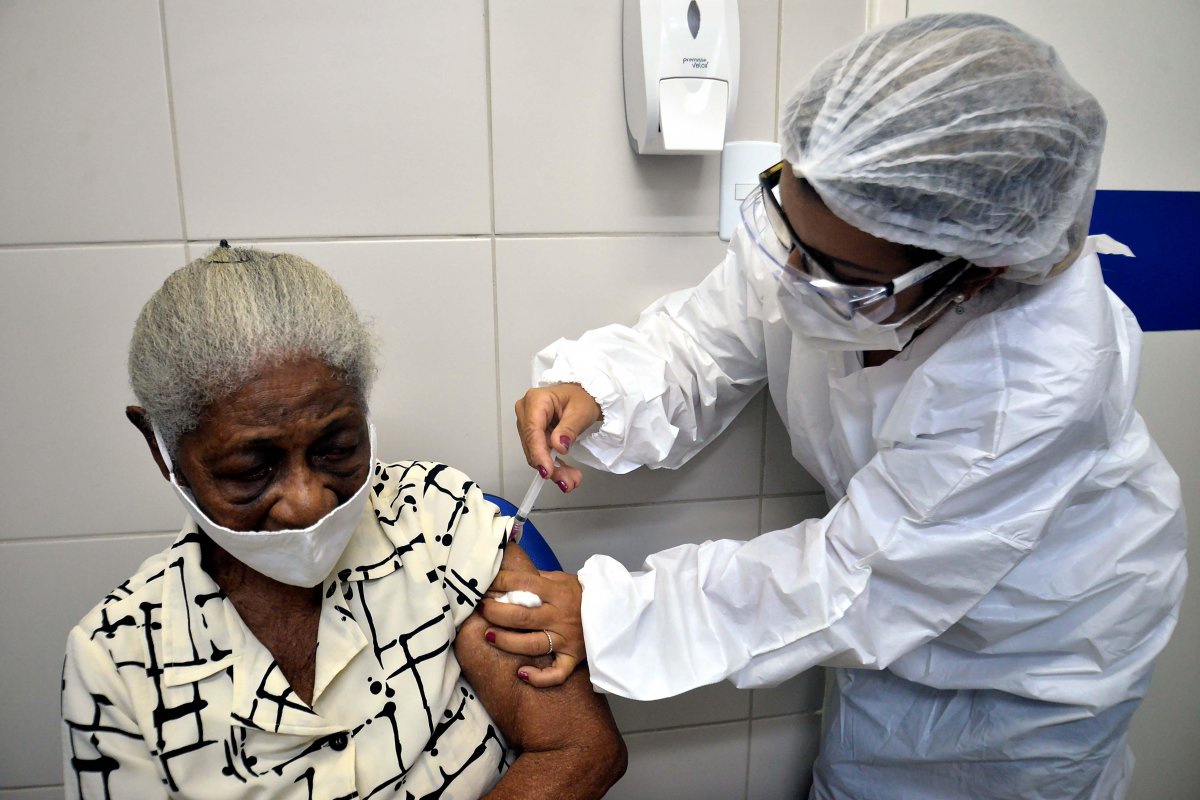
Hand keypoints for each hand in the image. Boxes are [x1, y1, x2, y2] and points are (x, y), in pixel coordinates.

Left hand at [481, 569, 584, 687]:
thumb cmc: (582, 594)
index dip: (501, 583)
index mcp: (557, 592)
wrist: (614, 611)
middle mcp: (560, 616)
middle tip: (481, 609)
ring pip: (531, 645)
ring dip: (506, 641)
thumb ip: (537, 579)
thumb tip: (507, 578)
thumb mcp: (562, 578)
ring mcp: (566, 639)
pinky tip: (522, 674)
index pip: (524, 584)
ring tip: (488, 635)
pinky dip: (539, 678)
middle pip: (521, 616)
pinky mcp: (573, 658)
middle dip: (496, 612)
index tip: (487, 584)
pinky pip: (556, 673)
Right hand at [514, 384, 600, 492]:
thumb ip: (568, 429)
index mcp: (536, 400)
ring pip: (536, 453)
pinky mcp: (534, 434)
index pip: (533, 431)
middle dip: (550, 466)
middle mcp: (527, 411)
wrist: (584, 396)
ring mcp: (528, 423)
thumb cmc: (582, 398)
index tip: (547, 471)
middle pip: (533, 445)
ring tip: (572, 480)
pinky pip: (541, 453)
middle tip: (568, 481)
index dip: (539, 453)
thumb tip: (558, 446)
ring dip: (554, 469)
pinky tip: (565, 475)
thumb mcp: (581, 412)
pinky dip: (554, 465)